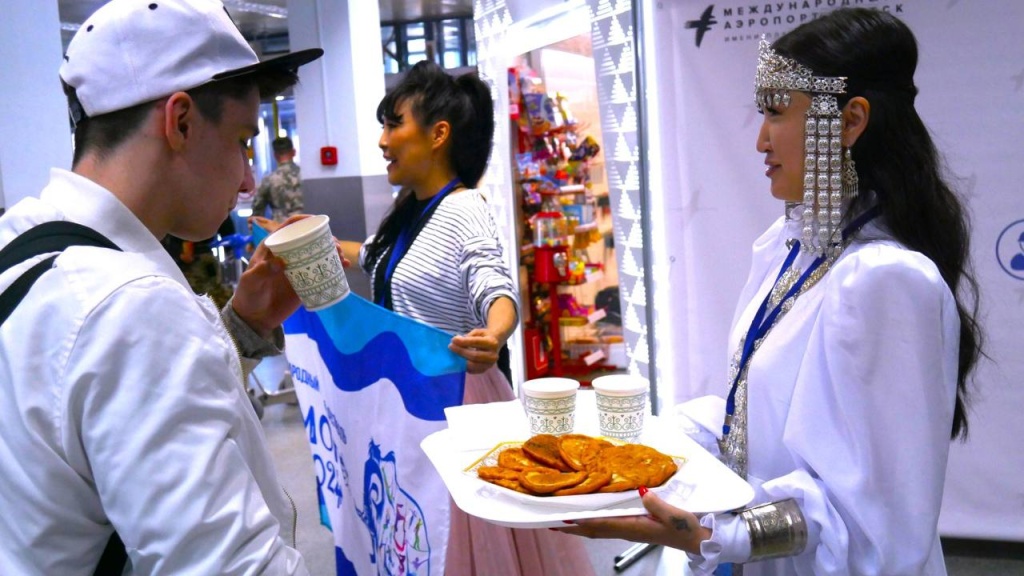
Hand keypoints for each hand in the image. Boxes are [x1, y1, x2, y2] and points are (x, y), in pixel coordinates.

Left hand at [233, 215, 349, 336]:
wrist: (256, 318)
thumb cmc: (249, 295)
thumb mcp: (251, 281)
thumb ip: (262, 271)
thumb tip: (281, 262)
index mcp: (273, 246)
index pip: (289, 227)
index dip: (304, 221)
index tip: (319, 223)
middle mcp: (288, 254)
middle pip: (309, 239)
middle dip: (326, 238)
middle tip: (336, 247)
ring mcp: (298, 267)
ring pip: (318, 253)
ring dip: (333, 251)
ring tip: (342, 256)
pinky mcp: (306, 281)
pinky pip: (322, 270)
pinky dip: (334, 267)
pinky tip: (344, 267)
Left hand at [449, 328, 502, 373]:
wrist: (494, 346)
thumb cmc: (484, 337)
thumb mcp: (478, 332)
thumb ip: (468, 336)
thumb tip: (457, 340)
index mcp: (492, 343)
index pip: (476, 342)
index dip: (464, 341)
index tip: (453, 339)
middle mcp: (493, 356)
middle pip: (474, 356)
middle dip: (461, 351)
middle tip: (451, 346)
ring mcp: (489, 365)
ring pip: (472, 365)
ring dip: (460, 360)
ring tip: (453, 354)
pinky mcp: (484, 370)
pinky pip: (471, 370)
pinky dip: (463, 366)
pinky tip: (458, 360)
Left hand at [556, 489, 710, 554]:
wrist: (696, 540)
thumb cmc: (685, 528)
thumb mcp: (674, 515)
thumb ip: (657, 505)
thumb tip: (643, 492)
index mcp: (633, 527)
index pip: (601, 524)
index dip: (580, 521)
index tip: (562, 517)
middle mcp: (626, 530)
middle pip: (592, 530)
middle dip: (571, 527)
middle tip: (549, 521)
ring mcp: (629, 530)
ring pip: (597, 529)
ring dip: (578, 525)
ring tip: (560, 520)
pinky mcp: (633, 527)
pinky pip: (606, 526)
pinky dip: (591, 522)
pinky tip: (586, 517)